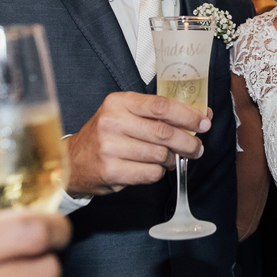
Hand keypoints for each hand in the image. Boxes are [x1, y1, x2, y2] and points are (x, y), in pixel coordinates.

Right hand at [65, 92, 211, 197]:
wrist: (72, 161)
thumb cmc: (106, 135)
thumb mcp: (126, 114)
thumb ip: (160, 114)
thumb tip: (202, 115)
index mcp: (119, 103)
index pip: (161, 105)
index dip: (187, 115)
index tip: (204, 122)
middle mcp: (112, 122)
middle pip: (164, 132)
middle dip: (188, 142)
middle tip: (197, 148)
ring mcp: (110, 148)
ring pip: (160, 155)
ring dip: (172, 159)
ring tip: (170, 158)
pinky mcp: (111, 171)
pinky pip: (150, 173)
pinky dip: (159, 172)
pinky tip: (153, 168)